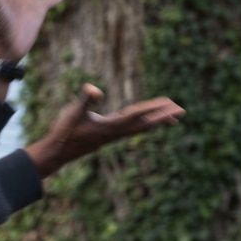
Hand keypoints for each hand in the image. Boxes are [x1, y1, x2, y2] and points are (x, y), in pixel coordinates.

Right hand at [25, 84, 184, 178]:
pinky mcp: (109, 136)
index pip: (137, 115)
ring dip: (156, 121)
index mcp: (111, 126)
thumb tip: (94, 89)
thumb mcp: (74, 111)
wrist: (59, 151)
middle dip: (163, 117)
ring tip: (171, 118)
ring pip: (141, 128)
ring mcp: (113, 135)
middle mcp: (116, 132)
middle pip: (145, 124)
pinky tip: (145, 122)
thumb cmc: (66, 130)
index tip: (169, 103)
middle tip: (181, 111)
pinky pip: (133, 129)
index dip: (153, 108)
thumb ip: (86, 99)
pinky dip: (144, 124)